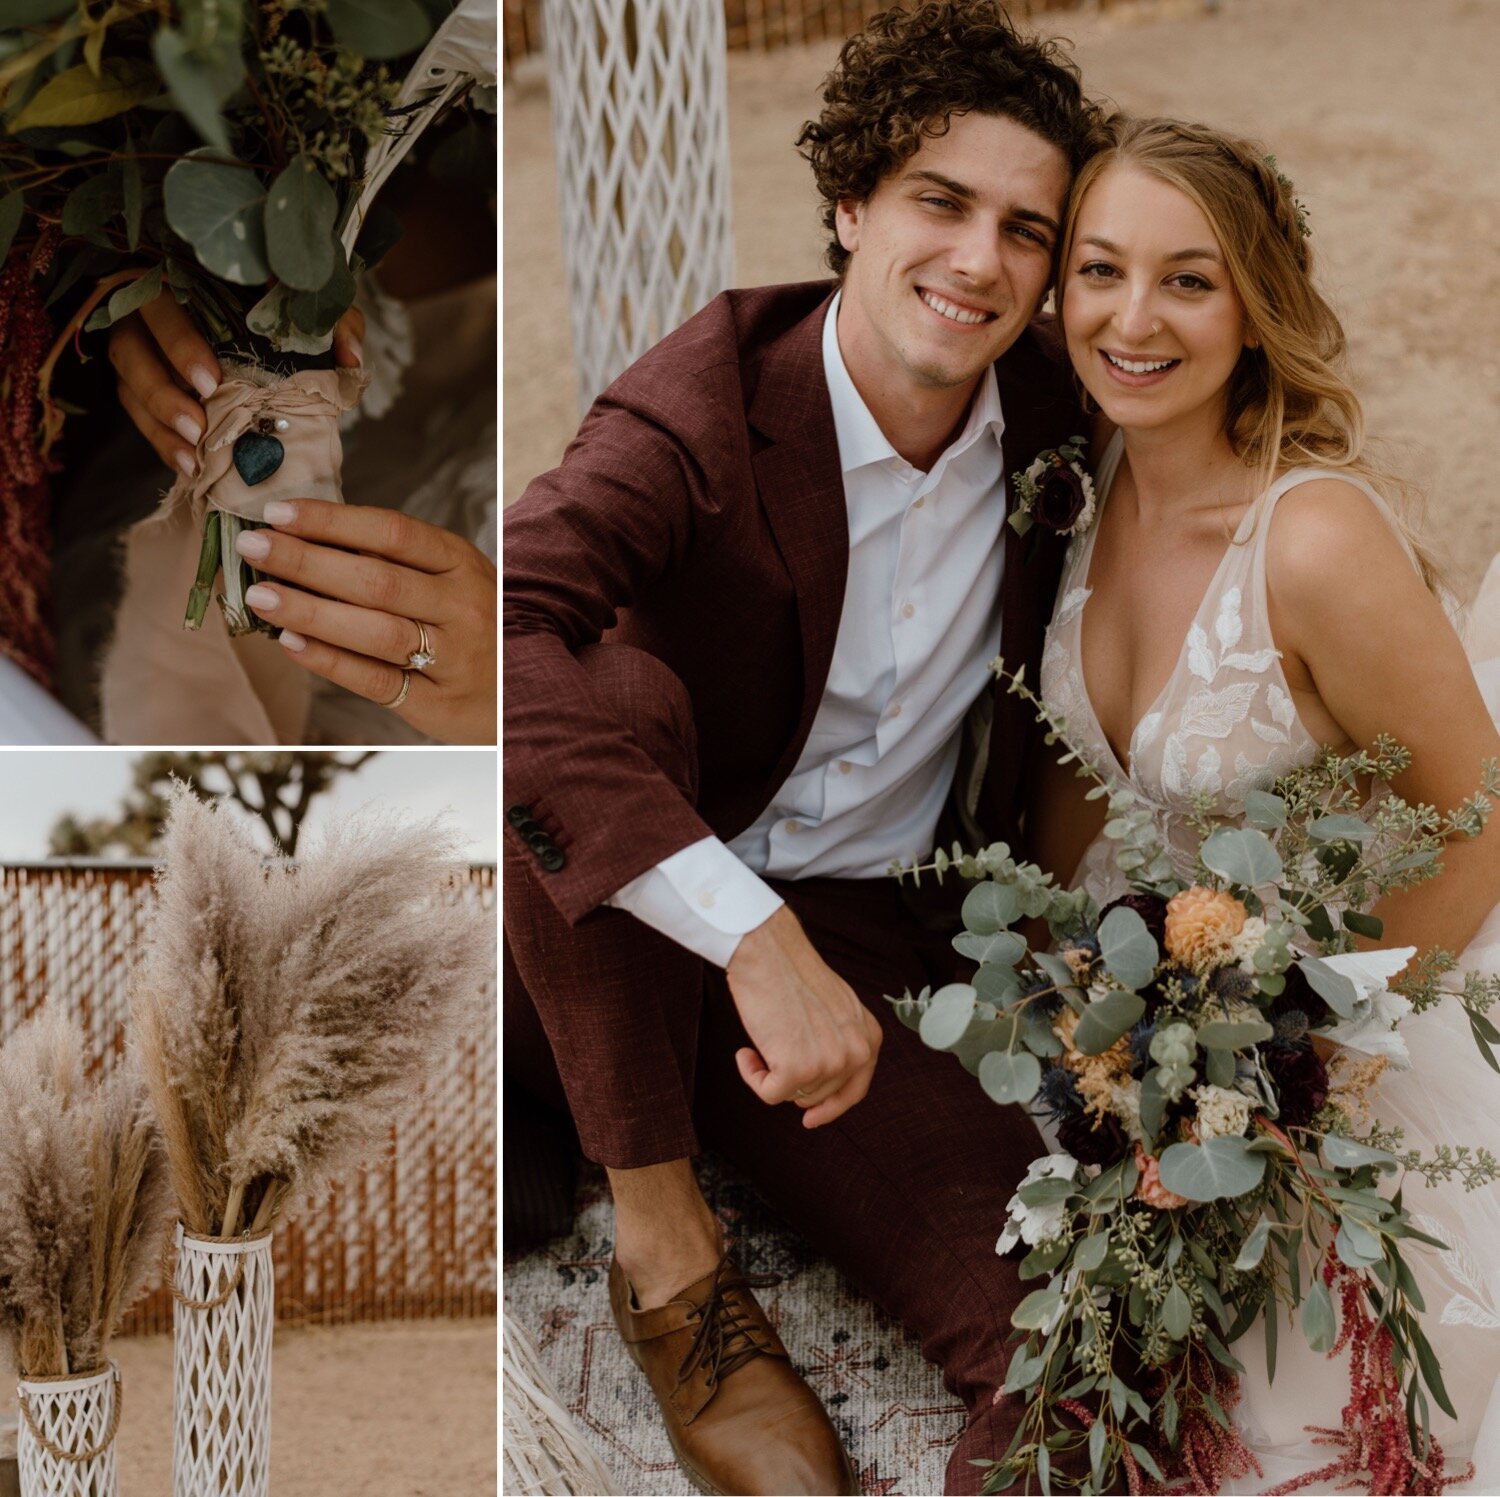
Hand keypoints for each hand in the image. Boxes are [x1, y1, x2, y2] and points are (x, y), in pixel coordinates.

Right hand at [107, 290, 364, 476]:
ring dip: (158, 423)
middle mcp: (148, 310)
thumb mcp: (312, 311)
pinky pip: (136, 412)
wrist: (270, 324)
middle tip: (199, 426)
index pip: (163, 304)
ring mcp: (138, 345)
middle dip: (162, 391)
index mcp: (183, 281)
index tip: (211, 382)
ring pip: (128, 383)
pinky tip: (190, 465)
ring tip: (194, 455)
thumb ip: (334, 323)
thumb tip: (349, 356)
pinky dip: (162, 440)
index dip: (179, 344)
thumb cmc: (285, 311)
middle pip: (130, 348)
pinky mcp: (138, 380)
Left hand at [234, 499, 496, 743]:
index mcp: (463, 564)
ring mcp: (455, 658)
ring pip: (375, 630)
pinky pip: (377, 681)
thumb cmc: (478, 629)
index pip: (392, 532)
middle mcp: (463, 607)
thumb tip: (309, 539)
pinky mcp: (440, 704)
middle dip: (306, 561)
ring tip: (259, 596)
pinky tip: (291, 645)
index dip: (332, 521)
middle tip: (252, 548)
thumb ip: (400, 562)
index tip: (278, 513)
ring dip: (310, 611)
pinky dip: (331, 662)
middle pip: (376, 579)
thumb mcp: (455, 582)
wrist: (529, 693)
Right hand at [725, 906, 882, 1127]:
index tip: (811, 1117)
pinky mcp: (798, 1069)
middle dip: (794, 1081)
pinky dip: (752, 1077)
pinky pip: (769, 1093)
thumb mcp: (836, 1009)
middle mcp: (856, 1053)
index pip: (855, 1089)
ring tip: (760, 1041)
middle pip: (819, 1094)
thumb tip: (819, 1083)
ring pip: (794, 1094)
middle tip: (772, 1055)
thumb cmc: (793, 973)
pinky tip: (746, 1054)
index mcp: (869, 1038)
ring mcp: (829, 1063)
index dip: (831, 1107)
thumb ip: (839, 1042)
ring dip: (771, 1074)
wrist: (769, 952)